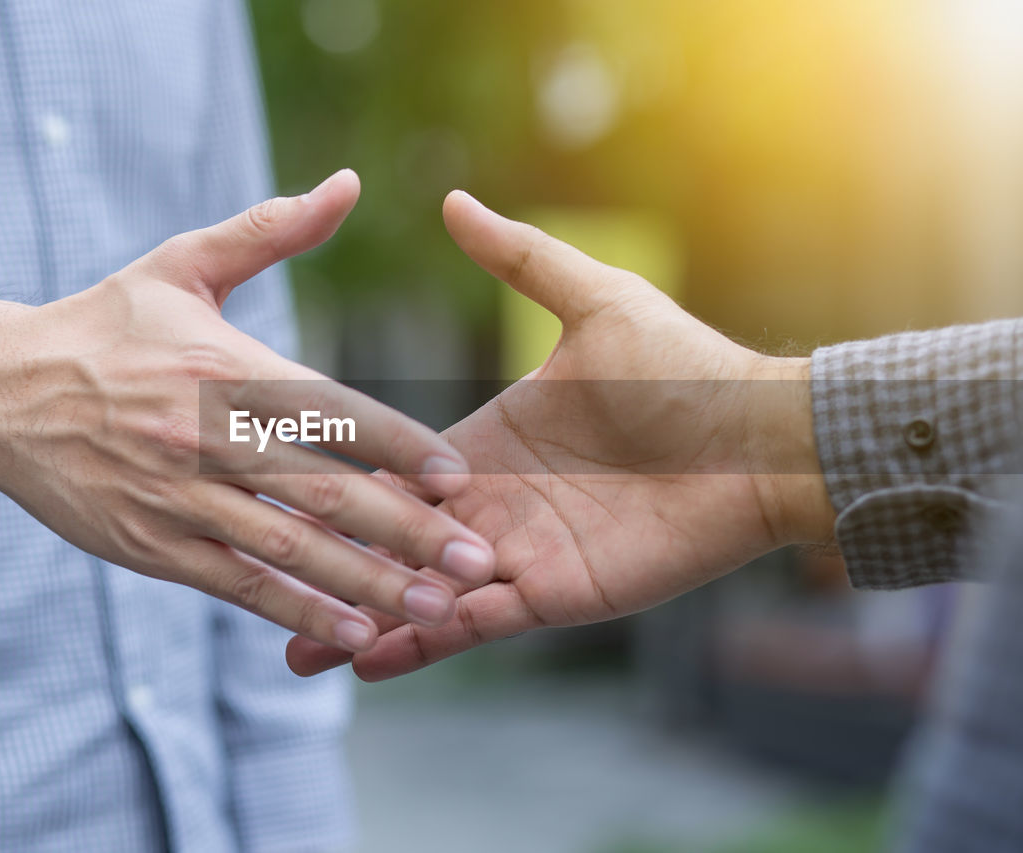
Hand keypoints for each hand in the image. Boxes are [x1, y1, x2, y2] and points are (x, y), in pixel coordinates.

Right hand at [0, 170, 494, 652]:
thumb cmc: (104, 325)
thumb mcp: (183, 265)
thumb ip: (271, 229)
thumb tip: (350, 183)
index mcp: (224, 364)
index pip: (330, 410)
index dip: (399, 446)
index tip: (459, 479)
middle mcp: (204, 434)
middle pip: (324, 490)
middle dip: (406, 533)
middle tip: (476, 563)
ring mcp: (177, 497)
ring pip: (288, 548)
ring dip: (366, 585)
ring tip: (435, 612)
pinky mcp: (152, 545)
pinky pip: (238, 584)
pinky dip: (297, 611)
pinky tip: (354, 637)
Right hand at [287, 189, 835, 678]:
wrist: (758, 436)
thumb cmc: (684, 367)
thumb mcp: (591, 301)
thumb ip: (518, 258)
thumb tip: (453, 200)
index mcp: (490, 441)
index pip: (397, 470)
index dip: (340, 486)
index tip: (274, 493)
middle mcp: (494, 504)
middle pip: (396, 543)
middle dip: (335, 569)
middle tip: (264, 594)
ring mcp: (520, 554)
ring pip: (424, 592)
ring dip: (363, 618)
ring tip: (294, 650)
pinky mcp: (553, 594)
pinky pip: (476, 623)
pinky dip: (423, 643)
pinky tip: (368, 660)